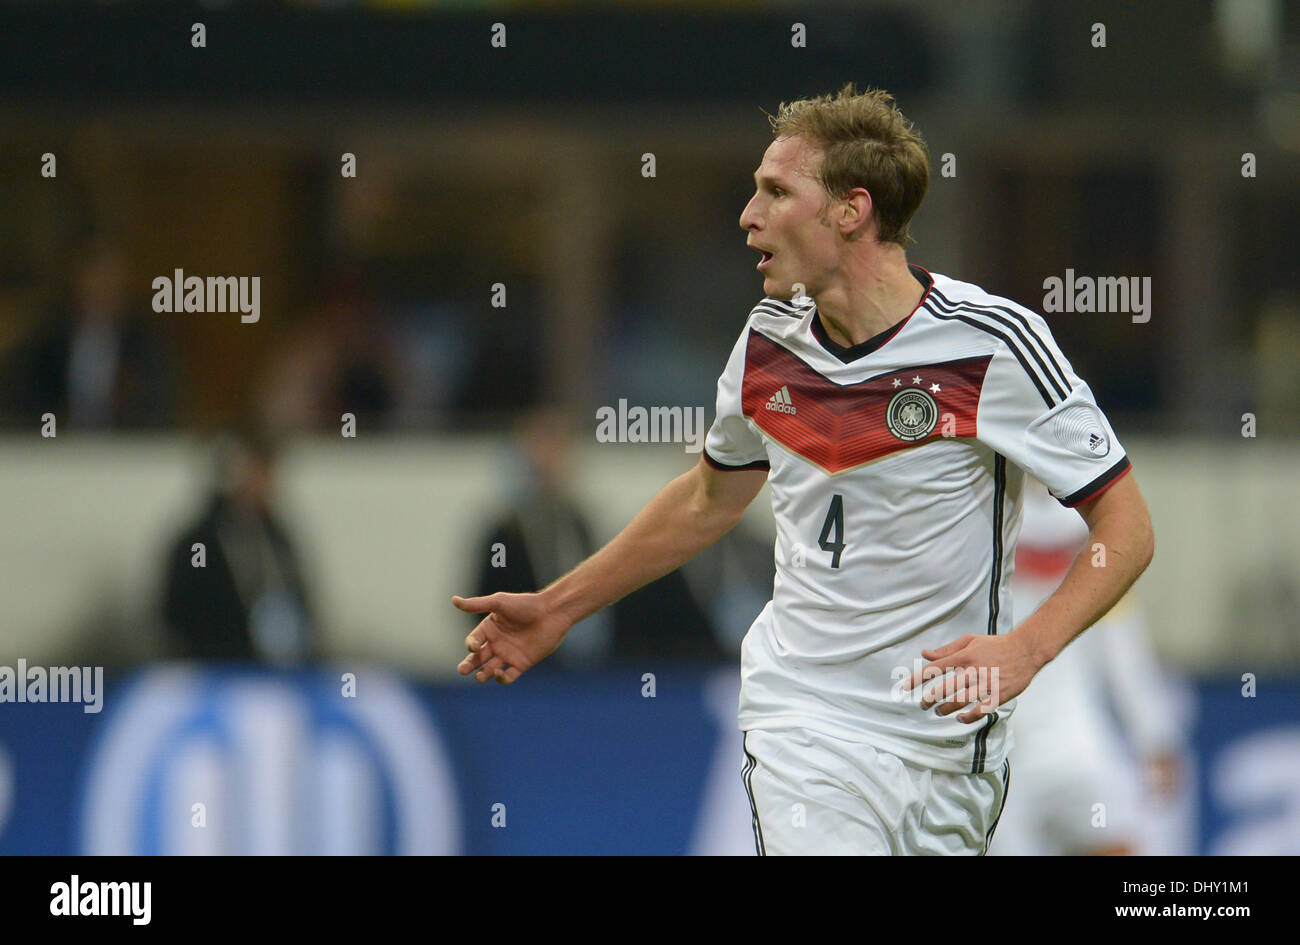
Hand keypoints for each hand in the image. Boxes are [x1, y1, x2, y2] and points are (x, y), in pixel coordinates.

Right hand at [451, 592, 570, 684]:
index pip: (473, 641)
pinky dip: (501, 678)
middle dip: (468, 665)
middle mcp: (497, 643)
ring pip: (489, 669)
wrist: (552, 613)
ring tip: (480, 676)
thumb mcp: (499, 602)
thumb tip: (453, 600)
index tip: (474, 645)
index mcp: (489, 628)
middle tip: (463, 670)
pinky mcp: (522, 663)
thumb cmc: (525, 605)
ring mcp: (509, 654)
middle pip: (477, 658)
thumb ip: (477, 604)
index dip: (470, 645)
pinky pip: (508, 676)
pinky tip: (499, 673)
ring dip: (482, 675)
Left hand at [901, 633, 1042, 723]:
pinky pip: (980, 711)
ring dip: (945, 709)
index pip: (934, 669)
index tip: (904, 688)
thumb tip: (925, 654)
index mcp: (964, 657)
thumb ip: (946, 649)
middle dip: (928, 699)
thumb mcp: (969, 641)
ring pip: (959, 702)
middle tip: (922, 704)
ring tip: (938, 711)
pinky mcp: (998, 696)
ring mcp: (986, 685)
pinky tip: (960, 718)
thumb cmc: (996, 645)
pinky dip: (967, 717)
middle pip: (944, 688)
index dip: (916, 679)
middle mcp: (972, 671)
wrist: (1026, 650)